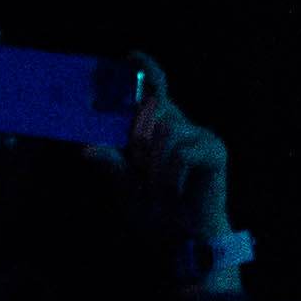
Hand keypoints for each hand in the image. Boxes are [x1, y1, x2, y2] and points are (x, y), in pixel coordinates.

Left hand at [110, 55, 238, 280]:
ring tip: (160, 189)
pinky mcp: (215, 150)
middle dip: (137, 137)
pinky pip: (180, 151)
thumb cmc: (159, 215)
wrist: (187, 244)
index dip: (144, 69)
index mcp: (160, 130)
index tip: (128, 56)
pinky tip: (175, 191)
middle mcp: (182, 126)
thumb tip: (85, 147)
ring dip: (153, 166)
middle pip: (154, 106)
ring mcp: (201, 135)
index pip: (154, 89)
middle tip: (140, 167)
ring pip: (164, 130)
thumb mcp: (127, 189)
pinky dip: (169, 175)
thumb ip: (112, 164)